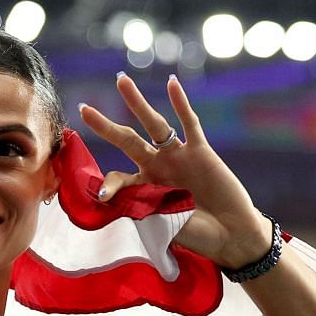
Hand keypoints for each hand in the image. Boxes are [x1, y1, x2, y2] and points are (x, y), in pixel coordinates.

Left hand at [78, 72, 271, 268]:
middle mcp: (156, 168)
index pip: (118, 179)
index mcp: (142, 188)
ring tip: (121, 80)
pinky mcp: (200, 151)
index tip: (103, 196)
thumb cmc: (195, 234)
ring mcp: (177, 156)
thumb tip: (112, 194)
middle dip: (105, 126)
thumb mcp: (161, 223)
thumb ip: (139, 206)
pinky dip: (180, 104)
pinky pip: (188, 123)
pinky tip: (172, 84)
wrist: (230, 234)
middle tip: (84, 109)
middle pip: (126, 141)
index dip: (108, 185)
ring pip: (153, 125)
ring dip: (137, 102)